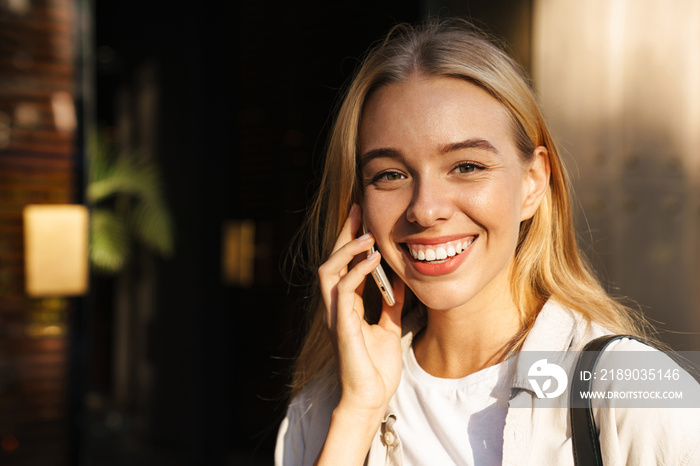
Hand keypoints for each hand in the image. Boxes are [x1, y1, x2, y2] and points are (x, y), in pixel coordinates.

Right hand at [318, 204, 404, 416]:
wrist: (370, 397)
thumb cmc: (376, 367)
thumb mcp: (389, 326)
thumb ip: (391, 303)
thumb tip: (402, 279)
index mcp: (345, 305)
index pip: (343, 265)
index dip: (351, 240)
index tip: (363, 217)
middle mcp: (335, 306)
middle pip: (332, 261)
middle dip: (344, 234)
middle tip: (358, 210)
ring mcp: (335, 315)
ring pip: (329, 271)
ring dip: (347, 249)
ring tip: (368, 234)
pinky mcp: (341, 326)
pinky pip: (343, 291)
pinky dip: (358, 271)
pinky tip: (375, 259)